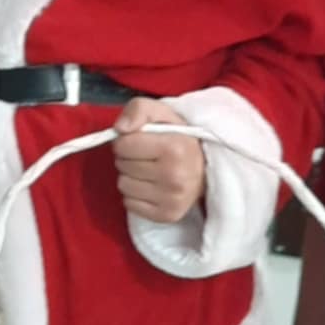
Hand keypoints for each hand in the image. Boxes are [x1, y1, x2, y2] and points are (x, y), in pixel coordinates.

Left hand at [112, 99, 206, 224]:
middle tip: (147, 156)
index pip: (123, 145)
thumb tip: (120, 128)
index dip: (127, 140)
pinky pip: (129, 204)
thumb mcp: (161, 113)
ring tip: (149, 170)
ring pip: (123, 185)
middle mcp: (175, 176)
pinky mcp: (167, 215)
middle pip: (121, 165)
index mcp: (175, 148)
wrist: (205, 169)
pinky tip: (151, 186)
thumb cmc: (178, 138)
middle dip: (129, 158)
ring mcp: (172, 199)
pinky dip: (135, 194)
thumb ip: (138, 109)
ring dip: (131, 176)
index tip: (140, 141)